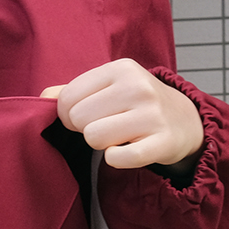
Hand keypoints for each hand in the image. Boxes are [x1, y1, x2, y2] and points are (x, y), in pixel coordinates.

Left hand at [42, 58, 203, 170]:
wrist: (186, 120)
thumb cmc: (137, 103)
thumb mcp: (109, 86)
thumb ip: (73, 89)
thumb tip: (42, 98)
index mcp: (121, 69)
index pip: (68, 97)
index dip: (68, 114)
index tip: (85, 117)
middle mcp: (138, 87)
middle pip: (79, 119)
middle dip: (85, 129)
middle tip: (105, 127)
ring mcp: (152, 114)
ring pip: (94, 138)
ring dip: (101, 144)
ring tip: (118, 137)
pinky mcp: (162, 142)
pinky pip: (119, 158)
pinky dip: (116, 160)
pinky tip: (127, 151)